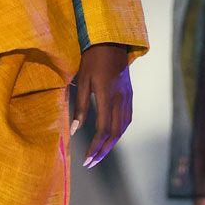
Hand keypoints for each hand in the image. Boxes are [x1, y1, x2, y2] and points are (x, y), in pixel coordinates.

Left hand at [71, 43, 131, 167]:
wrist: (111, 41)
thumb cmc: (92, 59)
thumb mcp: (82, 80)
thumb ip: (80, 106)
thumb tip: (75, 129)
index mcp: (107, 96)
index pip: (103, 129)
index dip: (96, 147)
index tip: (87, 159)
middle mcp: (121, 99)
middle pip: (115, 133)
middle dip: (103, 150)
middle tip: (92, 163)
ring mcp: (128, 98)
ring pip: (123, 128)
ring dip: (112, 143)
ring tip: (99, 153)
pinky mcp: (129, 95)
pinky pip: (127, 119)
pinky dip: (118, 132)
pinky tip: (110, 137)